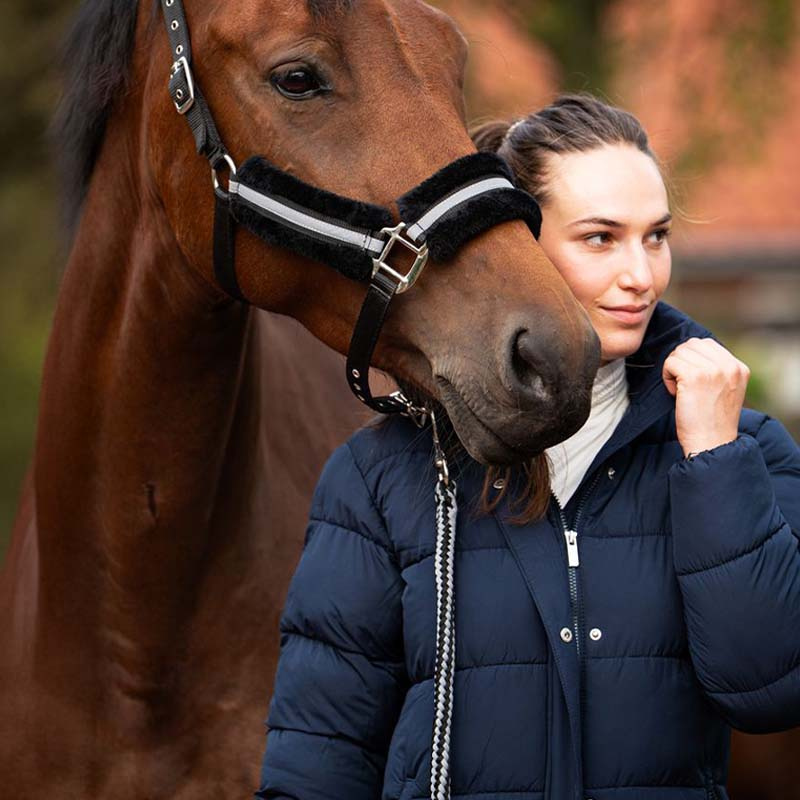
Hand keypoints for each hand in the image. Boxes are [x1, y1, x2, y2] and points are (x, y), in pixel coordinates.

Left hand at [662, 337, 749, 456]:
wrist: (711, 444)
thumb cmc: (711, 421)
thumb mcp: (725, 390)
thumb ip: (717, 370)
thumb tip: (690, 351)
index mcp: (739, 367)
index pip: (706, 344)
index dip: (691, 359)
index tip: (692, 382)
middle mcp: (729, 366)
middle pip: (691, 344)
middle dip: (681, 362)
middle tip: (683, 385)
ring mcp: (713, 369)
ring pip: (679, 352)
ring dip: (673, 370)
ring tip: (681, 391)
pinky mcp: (694, 376)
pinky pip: (670, 363)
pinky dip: (667, 377)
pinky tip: (675, 394)